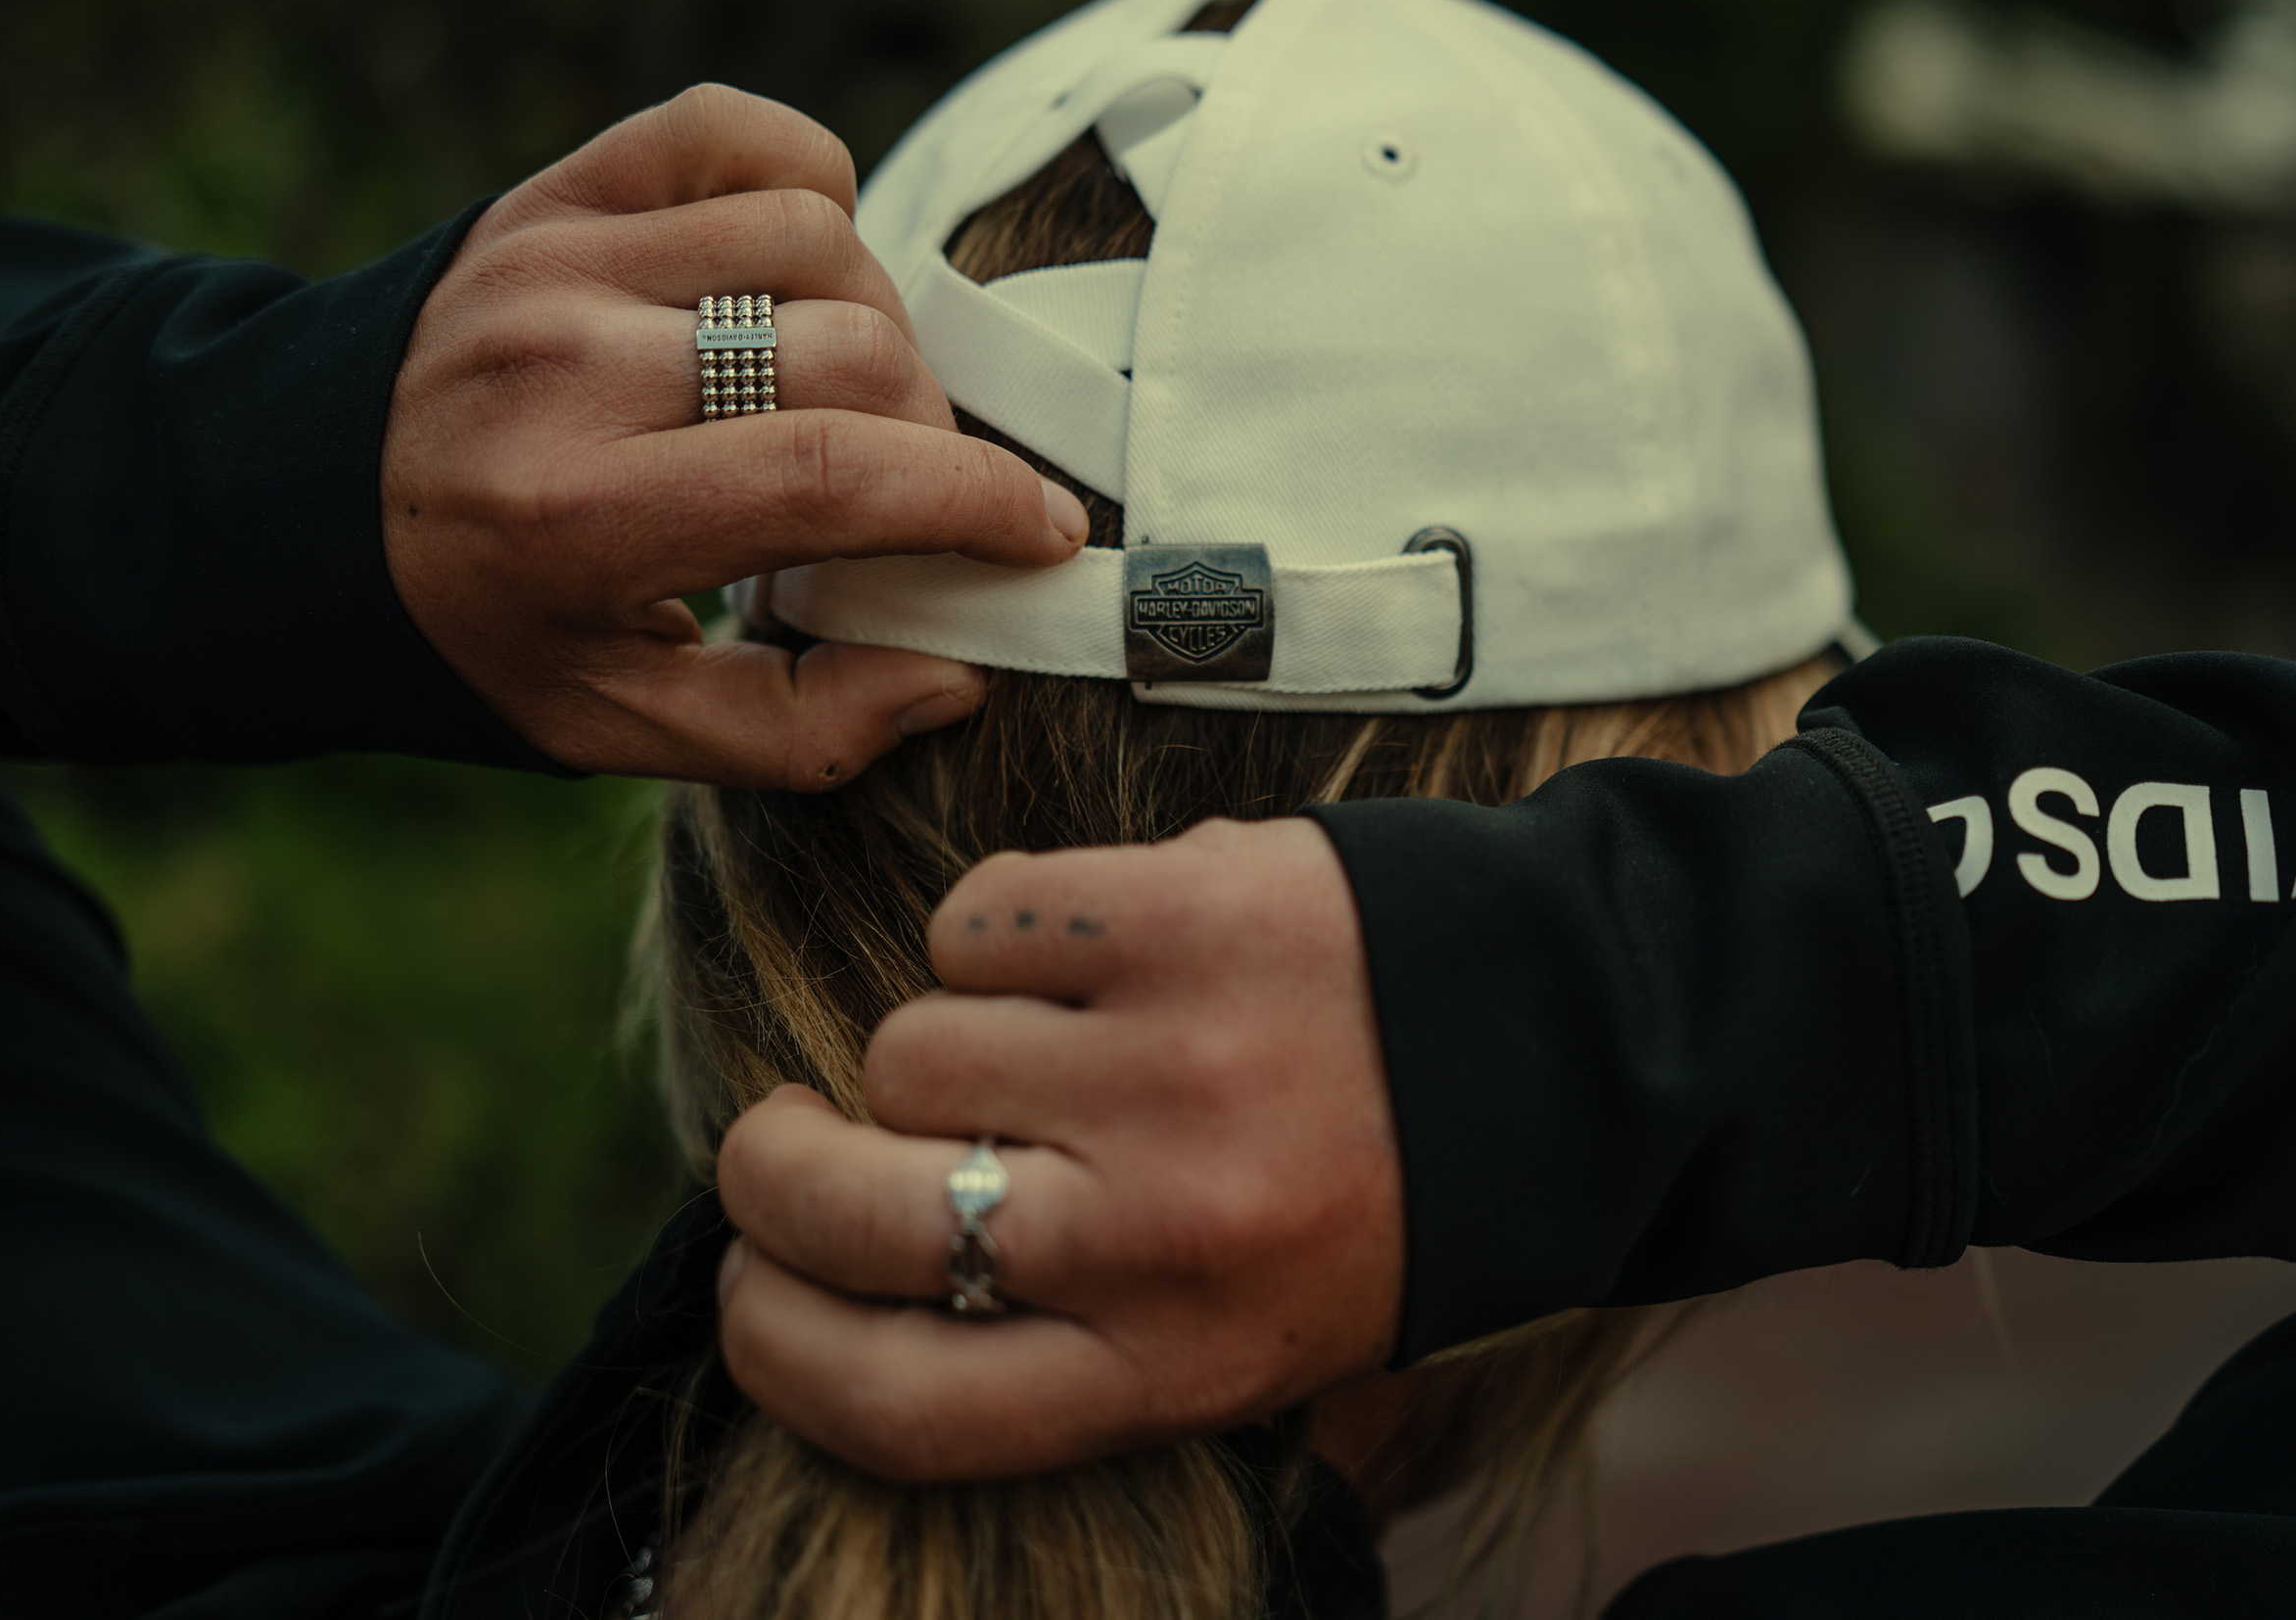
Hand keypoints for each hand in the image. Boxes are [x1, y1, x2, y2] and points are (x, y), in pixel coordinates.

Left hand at [383, 85, 1088, 786]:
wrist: (285, 509)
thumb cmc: (476, 630)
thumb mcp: (611, 727)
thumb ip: (794, 728)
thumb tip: (955, 670)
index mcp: (578, 515)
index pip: (838, 473)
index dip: (979, 498)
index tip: (1045, 529)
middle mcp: (566, 365)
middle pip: (853, 352)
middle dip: (932, 432)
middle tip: (915, 486)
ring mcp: (558, 255)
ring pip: (819, 239)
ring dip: (874, 324)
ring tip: (839, 394)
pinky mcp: (558, 189)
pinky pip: (739, 136)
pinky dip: (808, 189)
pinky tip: (801, 275)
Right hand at [711, 817, 1404, 1480]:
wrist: (1566, 1039)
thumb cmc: (1377, 1200)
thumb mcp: (1245, 1342)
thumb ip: (1068, 1345)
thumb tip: (842, 1299)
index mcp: (1172, 1365)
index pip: (896, 1402)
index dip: (772, 1345)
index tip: (748, 1284)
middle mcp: (1156, 1228)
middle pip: (849, 1212)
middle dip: (775, 1169)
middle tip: (790, 1136)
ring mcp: (1166, 1060)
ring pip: (908, 1046)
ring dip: (945, 1038)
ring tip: (1049, 1033)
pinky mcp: (1180, 911)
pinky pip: (979, 919)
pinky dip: (1005, 929)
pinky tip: (1092, 946)